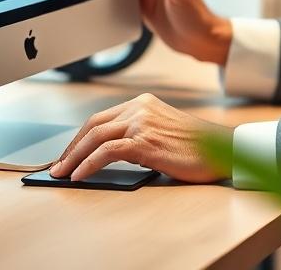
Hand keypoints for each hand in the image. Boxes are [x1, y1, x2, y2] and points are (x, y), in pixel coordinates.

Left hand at [49, 93, 232, 182]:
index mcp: (143, 103)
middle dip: (71, 148)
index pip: (101, 118)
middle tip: (58, 166)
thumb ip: (138, 134)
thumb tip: (107, 155)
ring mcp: (142, 123)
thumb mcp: (162, 131)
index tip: (69, 154)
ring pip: (95, 137)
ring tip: (63, 174)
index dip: (80, 138)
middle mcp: (139, 108)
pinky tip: (80, 176)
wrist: (222, 149)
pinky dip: (88, 164)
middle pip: (93, 125)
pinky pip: (106, 152)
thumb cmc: (196, 146)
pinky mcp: (145, 141)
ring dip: (74, 157)